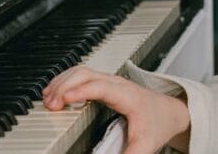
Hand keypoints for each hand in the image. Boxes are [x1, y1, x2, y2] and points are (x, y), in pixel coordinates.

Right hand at [42, 65, 190, 153]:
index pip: (100, 87)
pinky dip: (65, 80)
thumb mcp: (146, 145)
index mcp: (128, 97)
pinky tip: (55, 93)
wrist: (170, 112)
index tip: (62, 100)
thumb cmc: (158, 125)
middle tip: (50, 106)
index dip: (80, 91)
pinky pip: (81, 74)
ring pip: (82, 71)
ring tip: (47, 100)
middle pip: (86, 74)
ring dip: (62, 82)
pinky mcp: (105, 82)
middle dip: (64, 86)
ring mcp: (111, 81)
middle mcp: (117, 84)